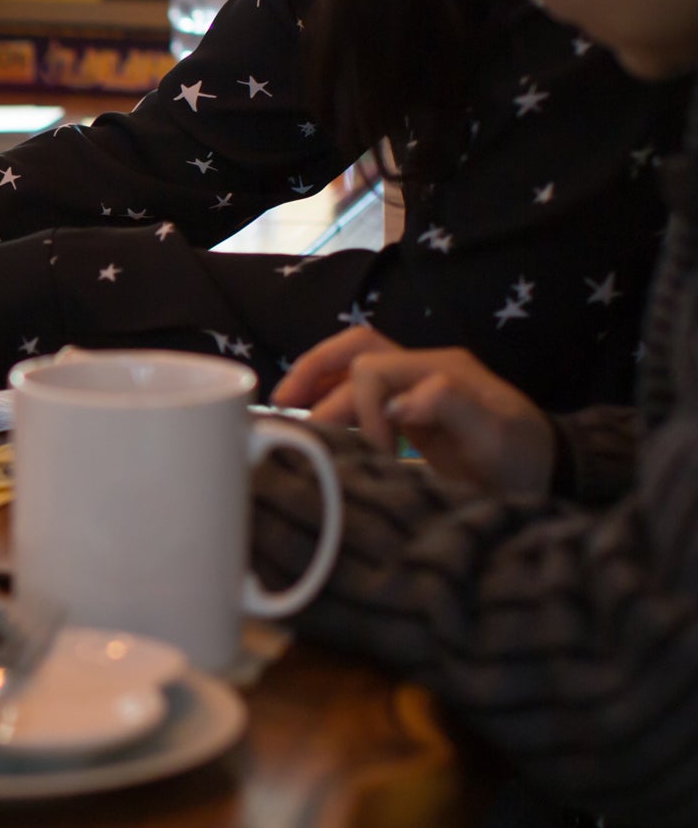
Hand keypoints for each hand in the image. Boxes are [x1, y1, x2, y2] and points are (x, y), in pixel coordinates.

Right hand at [274, 326, 554, 496]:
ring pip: (351, 368)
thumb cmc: (521, 460)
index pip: (373, 367)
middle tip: (283, 407)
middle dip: (315, 375)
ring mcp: (414, 388)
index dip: (357, 406)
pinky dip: (329, 400)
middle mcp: (423, 370)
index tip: (371, 452)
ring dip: (316, 384)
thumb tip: (397, 402)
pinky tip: (311, 424)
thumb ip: (451, 407)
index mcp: (441, 370)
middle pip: (355, 352)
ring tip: (285, 413)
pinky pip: (359, 393)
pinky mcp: (406, 412)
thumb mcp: (496, 436)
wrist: (544, 475)